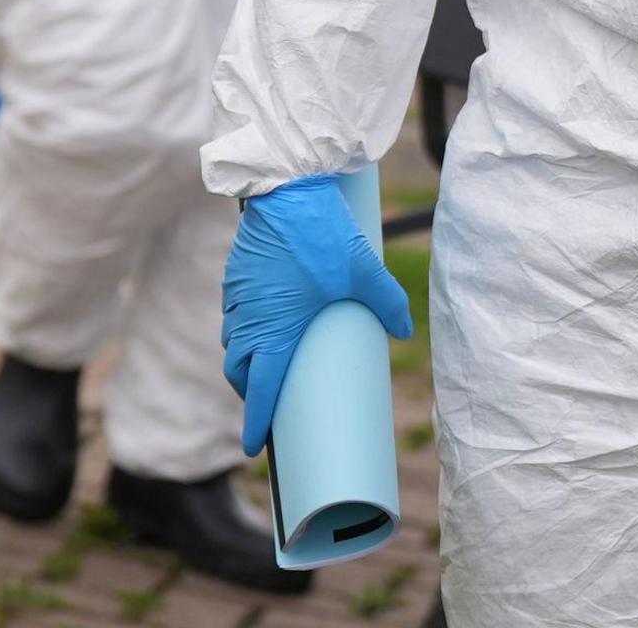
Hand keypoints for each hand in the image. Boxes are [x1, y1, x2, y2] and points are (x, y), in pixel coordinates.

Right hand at [219, 174, 417, 454]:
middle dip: (248, 394)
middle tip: (265, 405)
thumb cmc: (324, 234)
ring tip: (263, 367)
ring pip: (232, 342)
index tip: (254, 448)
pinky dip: (240, 330)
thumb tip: (406, 331)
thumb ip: (388, 303)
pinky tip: (259, 323)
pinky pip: (233, 315)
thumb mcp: (364, 271)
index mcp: (277, 331)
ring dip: (242, 362)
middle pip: (238, 372)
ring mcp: (238, 297)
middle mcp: (250, 320)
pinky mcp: (236, 275)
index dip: (256, 422)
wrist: (286, 189)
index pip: (260, 390)